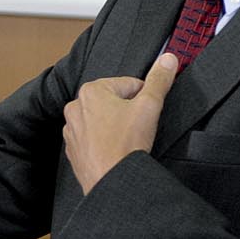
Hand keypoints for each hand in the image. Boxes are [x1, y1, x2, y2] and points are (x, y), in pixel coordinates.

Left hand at [63, 51, 178, 192]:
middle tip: (137, 127)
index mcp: (91, 91)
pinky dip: (105, 141)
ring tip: (127, 140)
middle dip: (128, 111)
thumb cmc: (126, 143)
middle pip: (114, 101)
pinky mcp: (73, 148)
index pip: (128, 84)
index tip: (146, 112)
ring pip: (103, 120)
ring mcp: (72, 129)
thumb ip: (159, 80)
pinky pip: (93, 138)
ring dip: (116, 126)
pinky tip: (116, 150)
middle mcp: (75, 107)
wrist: (111, 179)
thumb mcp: (150, 105)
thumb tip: (168, 59)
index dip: (144, 98)